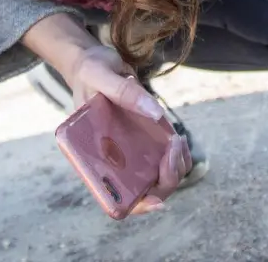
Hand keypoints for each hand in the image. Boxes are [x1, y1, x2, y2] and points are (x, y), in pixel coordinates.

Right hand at [22, 15, 191, 213]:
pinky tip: (176, 136)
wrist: (92, 62)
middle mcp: (116, 161)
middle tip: (174, 145)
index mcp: (96, 158)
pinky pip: (167, 157)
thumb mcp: (101, 76)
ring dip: (177, 165)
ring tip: (176, 139)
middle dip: (168, 177)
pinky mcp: (145, 140)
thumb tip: (157, 115)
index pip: (119, 198)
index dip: (139, 205)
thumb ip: (125, 93)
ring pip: (163, 176)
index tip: (158, 200)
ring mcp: (133, 153)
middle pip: (149, 189)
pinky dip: (178, 153)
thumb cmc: (89, 73)